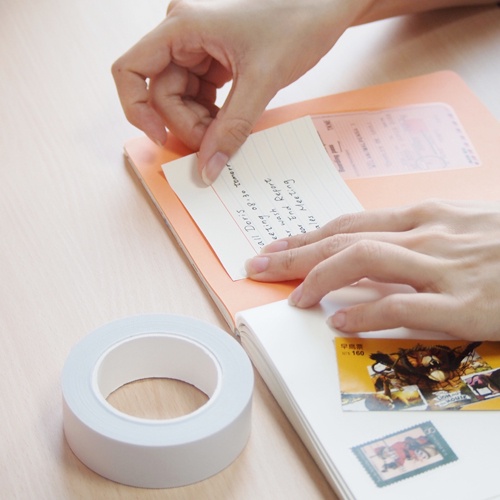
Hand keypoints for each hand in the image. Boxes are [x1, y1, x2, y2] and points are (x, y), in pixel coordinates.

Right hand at [112, 0, 368, 183]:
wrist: (329, 5)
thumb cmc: (298, 23)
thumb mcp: (262, 80)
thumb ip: (232, 129)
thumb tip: (207, 170)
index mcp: (182, 25)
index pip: (130, 69)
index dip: (137, 109)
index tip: (162, 138)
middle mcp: (183, 34)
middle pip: (160, 92)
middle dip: (185, 124)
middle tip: (213, 146)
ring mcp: (198, 46)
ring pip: (180, 98)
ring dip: (200, 123)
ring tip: (227, 133)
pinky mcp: (214, 59)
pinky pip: (199, 95)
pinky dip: (211, 115)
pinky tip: (229, 122)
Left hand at [245, 200, 499, 339]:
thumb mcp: (458, 226)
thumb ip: (415, 238)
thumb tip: (372, 251)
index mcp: (423, 216)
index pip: (348, 224)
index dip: (306, 236)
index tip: (277, 246)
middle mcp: (425, 235)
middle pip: (343, 239)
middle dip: (294, 253)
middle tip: (258, 265)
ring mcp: (443, 268)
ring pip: (363, 261)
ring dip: (319, 277)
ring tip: (292, 296)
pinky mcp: (464, 303)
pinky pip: (401, 305)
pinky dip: (364, 312)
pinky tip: (339, 320)